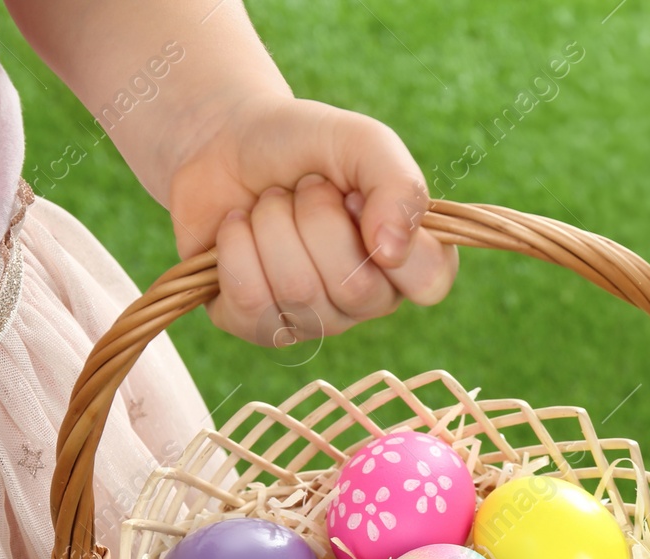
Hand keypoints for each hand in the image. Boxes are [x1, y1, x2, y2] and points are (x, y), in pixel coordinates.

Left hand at [168, 94, 457, 347]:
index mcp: (407, 256)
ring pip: (299, 293)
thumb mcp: (360, 141)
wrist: (220, 141)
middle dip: (315, 217)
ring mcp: (314, 320)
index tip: (355, 195)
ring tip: (268, 203)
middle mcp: (367, 298)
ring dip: (272, 225)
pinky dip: (236, 246)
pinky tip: (238, 227)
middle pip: (355, 288)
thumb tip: (392, 250)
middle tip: (302, 188)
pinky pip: (251, 305)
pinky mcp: (258, 327)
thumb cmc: (300, 144)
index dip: (391, 237)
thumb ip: (398, 185)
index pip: (429, 282)